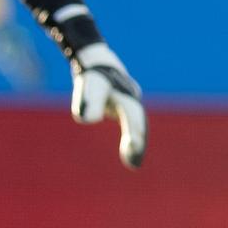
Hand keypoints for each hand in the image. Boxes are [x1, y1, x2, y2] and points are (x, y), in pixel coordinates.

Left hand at [69, 42, 146, 167]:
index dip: (134, 132)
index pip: (133, 116)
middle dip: (138, 143)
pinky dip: (133, 138)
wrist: (96, 62)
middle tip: (134, 165)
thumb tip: (87, 120)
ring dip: (136, 143)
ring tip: (133, 164)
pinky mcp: (125, 109)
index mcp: (127, 96)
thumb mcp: (88, 87)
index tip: (133, 147)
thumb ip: (88, 102)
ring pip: (138, 125)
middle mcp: (133, 101)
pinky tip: (130, 152)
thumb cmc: (92, 77)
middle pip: (139, 124)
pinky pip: (132, 125)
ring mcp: (131, 104)